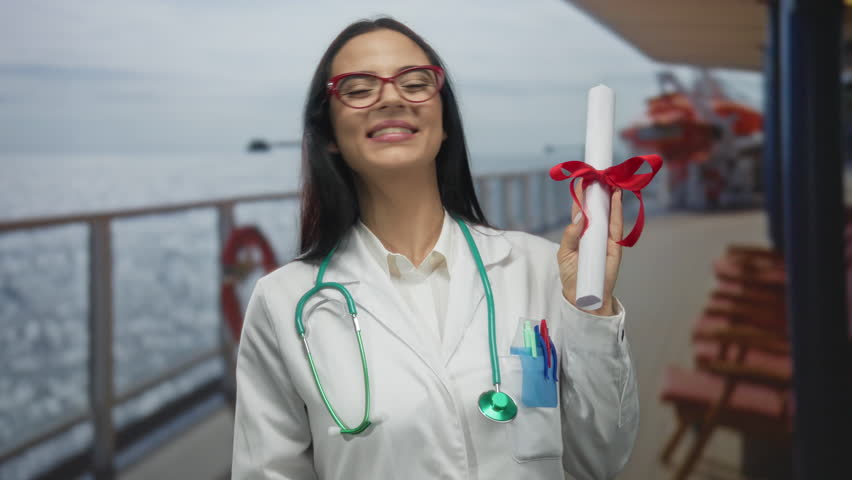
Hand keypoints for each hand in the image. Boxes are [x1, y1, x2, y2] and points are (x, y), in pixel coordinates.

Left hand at [557, 181, 622, 315]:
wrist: (584, 297)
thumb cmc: (571, 275)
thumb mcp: (565, 253)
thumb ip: (570, 235)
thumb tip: (579, 216)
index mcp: (579, 231)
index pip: (581, 208)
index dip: (581, 194)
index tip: (582, 177)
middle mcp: (593, 231)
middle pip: (596, 207)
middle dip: (597, 191)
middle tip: (598, 172)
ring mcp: (605, 237)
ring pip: (608, 213)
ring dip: (609, 196)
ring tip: (609, 179)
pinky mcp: (615, 245)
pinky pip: (617, 226)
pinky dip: (617, 211)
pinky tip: (616, 197)